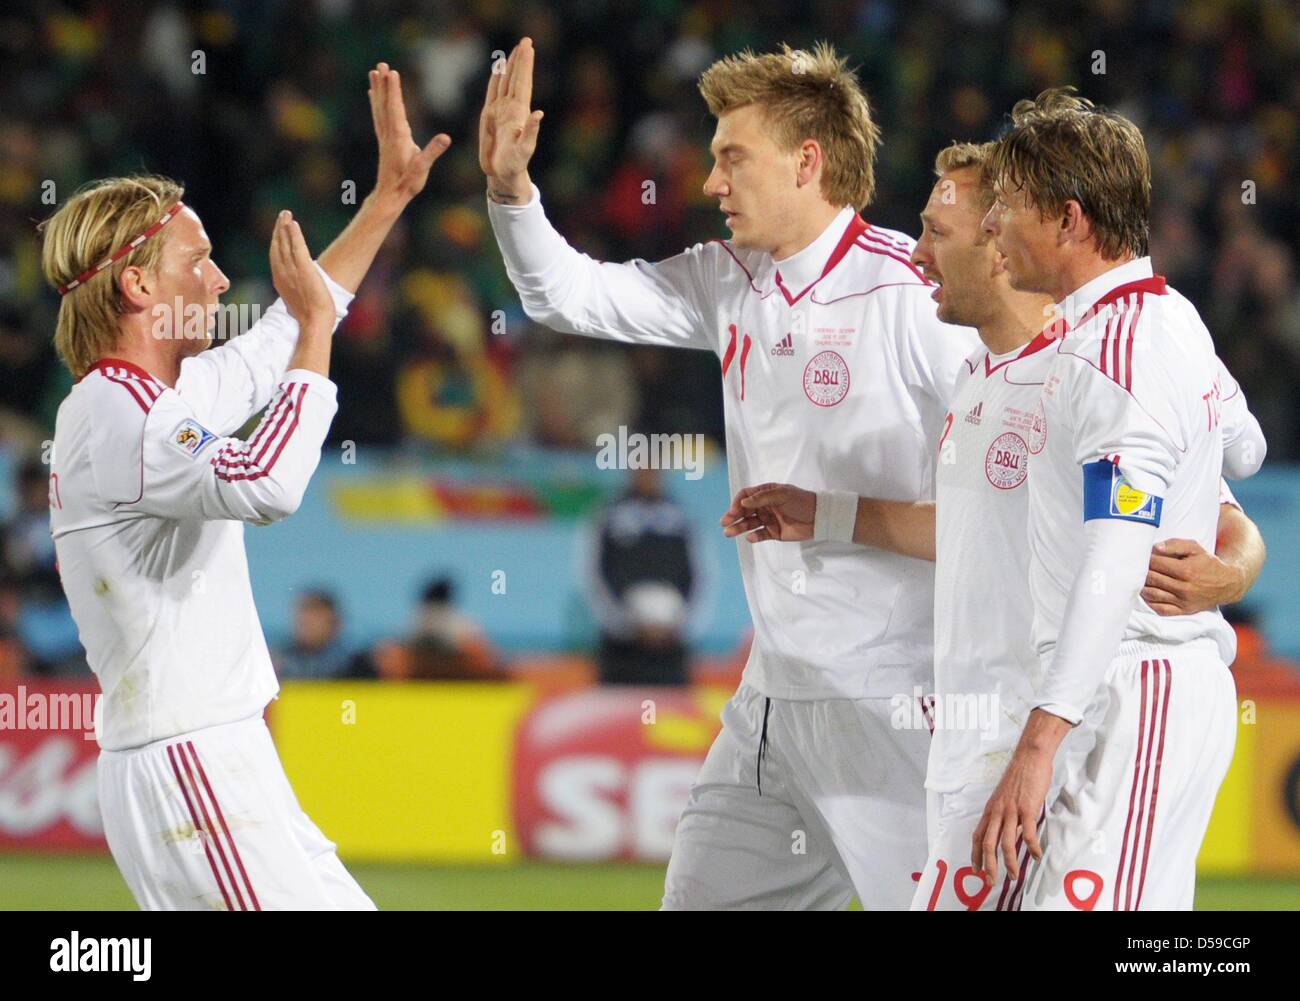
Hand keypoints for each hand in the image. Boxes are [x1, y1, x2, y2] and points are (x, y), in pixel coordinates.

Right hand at [269, 211, 331, 325]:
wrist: (314, 322)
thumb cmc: (310, 316)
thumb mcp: (297, 300)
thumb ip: (294, 289)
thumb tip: (298, 287)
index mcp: (279, 280)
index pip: (275, 256)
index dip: (276, 241)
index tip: (278, 230)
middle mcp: (282, 273)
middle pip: (277, 246)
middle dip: (278, 229)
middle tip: (281, 215)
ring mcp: (292, 270)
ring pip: (285, 243)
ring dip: (285, 227)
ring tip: (286, 214)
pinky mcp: (304, 269)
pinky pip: (297, 246)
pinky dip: (294, 234)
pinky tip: (293, 223)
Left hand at [368, 62, 450, 209]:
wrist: (390, 195)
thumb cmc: (407, 183)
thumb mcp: (422, 168)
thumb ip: (432, 152)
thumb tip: (446, 138)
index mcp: (399, 137)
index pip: (396, 108)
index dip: (394, 90)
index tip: (391, 72)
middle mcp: (389, 133)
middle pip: (385, 104)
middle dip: (383, 84)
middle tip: (380, 65)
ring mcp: (385, 136)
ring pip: (379, 107)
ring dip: (377, 89)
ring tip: (374, 72)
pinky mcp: (384, 141)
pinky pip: (378, 116)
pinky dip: (375, 102)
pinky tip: (372, 94)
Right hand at [479, 37, 542, 198]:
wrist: (502, 173)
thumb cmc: (515, 164)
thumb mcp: (524, 150)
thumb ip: (531, 133)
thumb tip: (539, 114)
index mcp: (519, 112)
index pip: (523, 83)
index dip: (525, 65)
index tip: (528, 47)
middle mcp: (511, 108)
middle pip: (516, 78)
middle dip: (520, 59)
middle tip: (526, 40)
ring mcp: (501, 110)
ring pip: (505, 82)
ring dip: (509, 66)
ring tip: (515, 49)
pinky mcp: (490, 115)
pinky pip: (493, 92)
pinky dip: (495, 79)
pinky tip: (498, 69)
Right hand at [721, 483, 816, 542]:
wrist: (819, 518)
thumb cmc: (801, 501)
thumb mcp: (782, 495)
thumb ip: (762, 498)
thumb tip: (743, 502)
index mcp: (765, 493)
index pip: (746, 496)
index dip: (737, 503)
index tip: (734, 511)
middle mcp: (764, 506)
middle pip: (744, 511)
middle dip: (733, 516)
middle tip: (724, 523)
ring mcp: (768, 519)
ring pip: (749, 524)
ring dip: (739, 527)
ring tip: (728, 533)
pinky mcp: (773, 532)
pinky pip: (760, 535)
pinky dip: (754, 537)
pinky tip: (750, 538)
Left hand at [972, 741, 1052, 885]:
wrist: (1029, 757)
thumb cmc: (1019, 776)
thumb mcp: (1006, 797)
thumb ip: (1006, 814)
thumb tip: (1011, 830)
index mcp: (991, 809)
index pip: (978, 835)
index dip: (975, 854)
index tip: (976, 869)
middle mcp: (997, 811)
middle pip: (988, 843)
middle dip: (988, 865)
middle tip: (991, 881)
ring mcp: (1011, 810)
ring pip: (1007, 842)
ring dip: (1009, 862)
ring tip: (1013, 876)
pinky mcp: (1027, 808)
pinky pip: (1029, 833)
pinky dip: (1032, 848)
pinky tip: (1037, 856)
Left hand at [1142, 538, 1244, 614]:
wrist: (1227, 584)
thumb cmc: (1208, 563)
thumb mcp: (1195, 548)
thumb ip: (1175, 545)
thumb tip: (1155, 548)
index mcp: (1186, 570)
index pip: (1156, 564)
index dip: (1146, 559)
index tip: (1142, 556)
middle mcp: (1184, 587)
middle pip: (1152, 579)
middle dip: (1142, 572)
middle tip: (1138, 567)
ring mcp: (1183, 601)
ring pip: (1153, 594)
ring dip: (1142, 586)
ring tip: (1140, 579)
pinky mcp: (1183, 610)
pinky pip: (1160, 609)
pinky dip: (1149, 602)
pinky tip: (1146, 594)